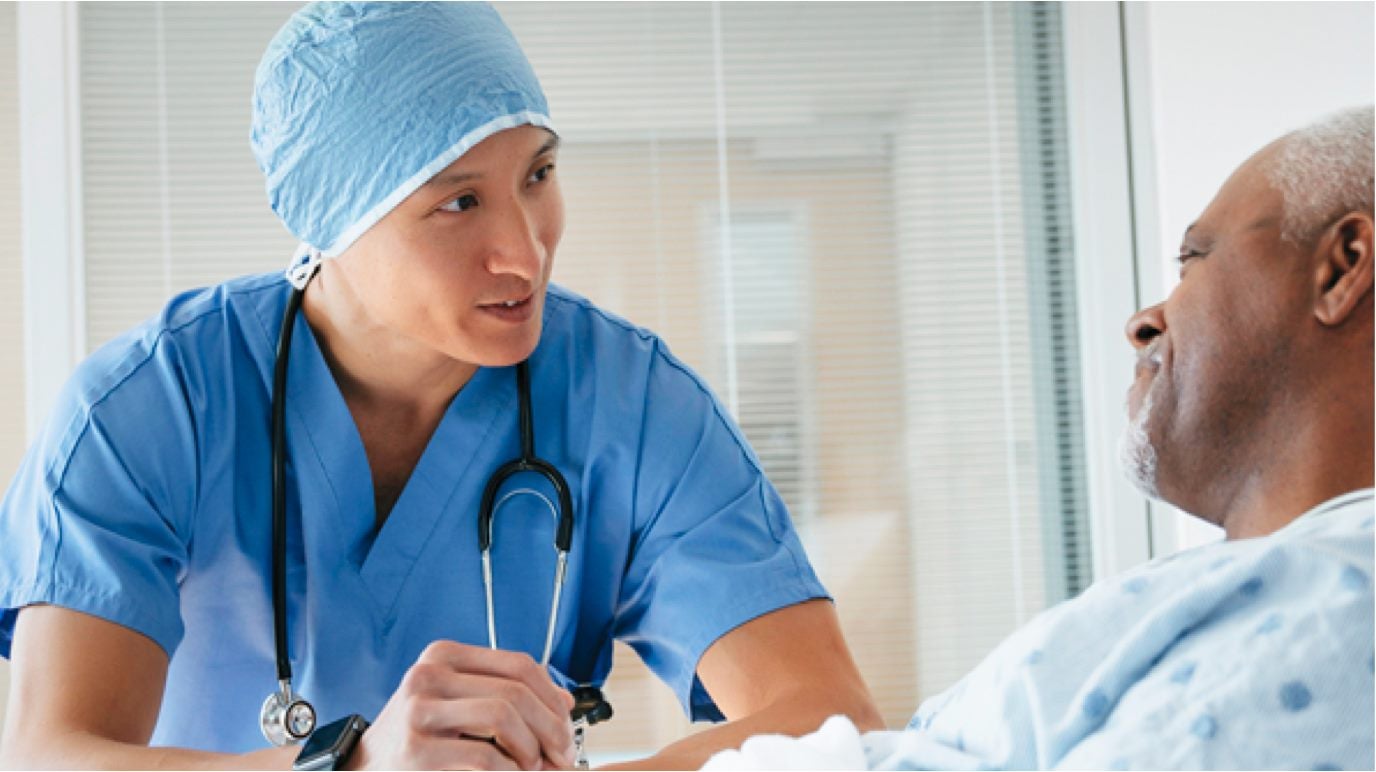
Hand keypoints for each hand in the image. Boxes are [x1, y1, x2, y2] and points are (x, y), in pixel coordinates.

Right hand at [347, 641, 575, 769]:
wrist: (364, 769)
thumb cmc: (419, 737)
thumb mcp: (458, 704)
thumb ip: (505, 695)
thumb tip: (564, 702)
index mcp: (444, 656)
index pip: (520, 665)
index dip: (553, 697)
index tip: (567, 726)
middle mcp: (428, 674)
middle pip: (516, 691)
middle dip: (551, 727)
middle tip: (562, 756)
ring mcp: (418, 710)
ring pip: (504, 716)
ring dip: (531, 749)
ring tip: (533, 767)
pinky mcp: (416, 749)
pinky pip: (485, 757)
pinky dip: (510, 771)